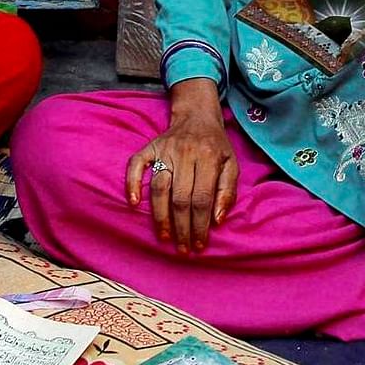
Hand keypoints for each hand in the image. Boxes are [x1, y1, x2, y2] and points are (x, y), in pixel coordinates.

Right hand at [126, 81, 237, 254]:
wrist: (198, 115)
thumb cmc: (216, 145)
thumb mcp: (232, 165)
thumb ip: (227, 192)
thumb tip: (217, 220)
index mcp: (209, 158)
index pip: (203, 199)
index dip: (200, 225)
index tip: (199, 244)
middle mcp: (186, 154)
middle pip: (181, 198)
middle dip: (182, 228)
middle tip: (182, 248)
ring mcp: (165, 150)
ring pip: (159, 188)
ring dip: (160, 217)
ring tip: (165, 237)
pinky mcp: (150, 147)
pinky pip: (136, 165)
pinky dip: (132, 183)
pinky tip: (134, 204)